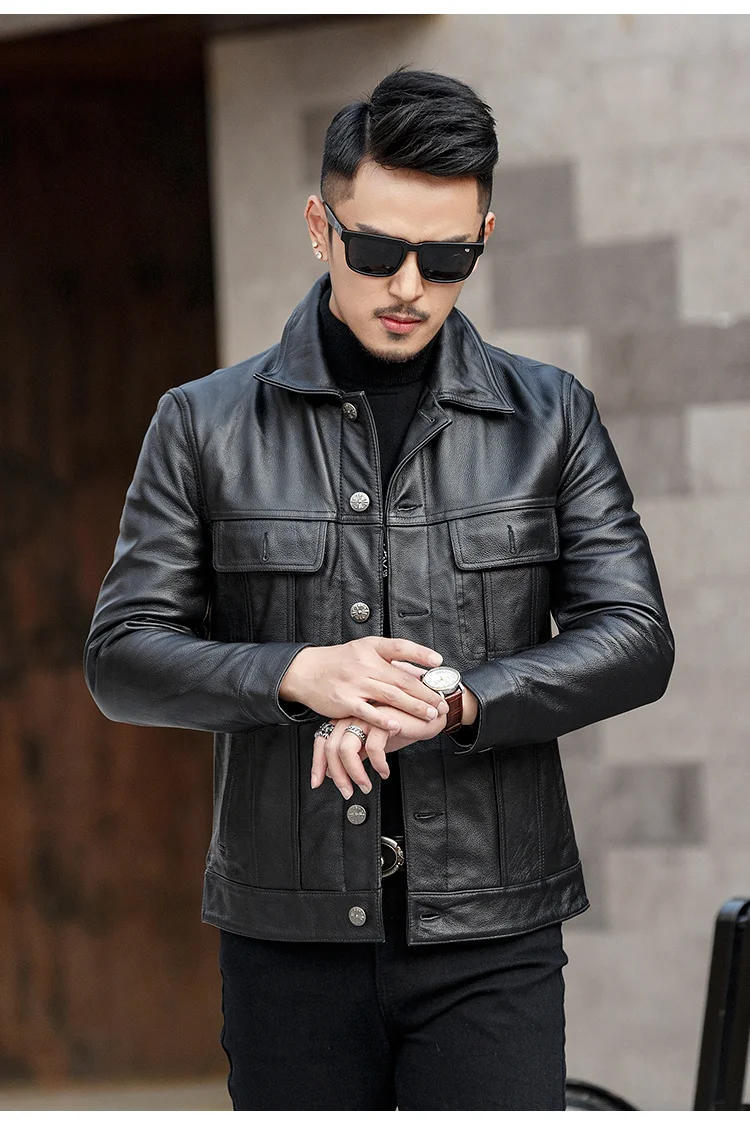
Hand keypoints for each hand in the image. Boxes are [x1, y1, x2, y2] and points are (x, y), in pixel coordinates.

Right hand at [279, 636, 450, 729]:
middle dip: (425, 692)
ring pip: (390, 696)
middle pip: (401, 678)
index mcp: (371, 647)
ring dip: (414, 707)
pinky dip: (384, 719)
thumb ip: (391, 660)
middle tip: (442, 702)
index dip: (420, 653)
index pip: (399, 647)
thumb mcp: (364, 651)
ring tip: (430, 714)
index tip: (438, 661)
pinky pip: (368, 712)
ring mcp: (354, 683)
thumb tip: (421, 669)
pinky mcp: (344, 701)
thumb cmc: (340, 662)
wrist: (306, 671)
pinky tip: (398, 725)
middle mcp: (364, 663)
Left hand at [310, 661, 478, 797]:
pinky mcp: (383, 719)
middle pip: (331, 747)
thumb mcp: (373, 743)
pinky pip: (372, 748)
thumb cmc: (402, 725)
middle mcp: (353, 715)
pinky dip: (377, 764)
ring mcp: (366, 716)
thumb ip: (355, 754)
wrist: (429, 714)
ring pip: (347, 749)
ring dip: (355, 773)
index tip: (318, 782)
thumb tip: (336, 773)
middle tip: (348, 791)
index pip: (322, 740)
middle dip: (338, 775)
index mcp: (347, 719)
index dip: (317, 763)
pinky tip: (385, 772)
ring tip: (366, 785)